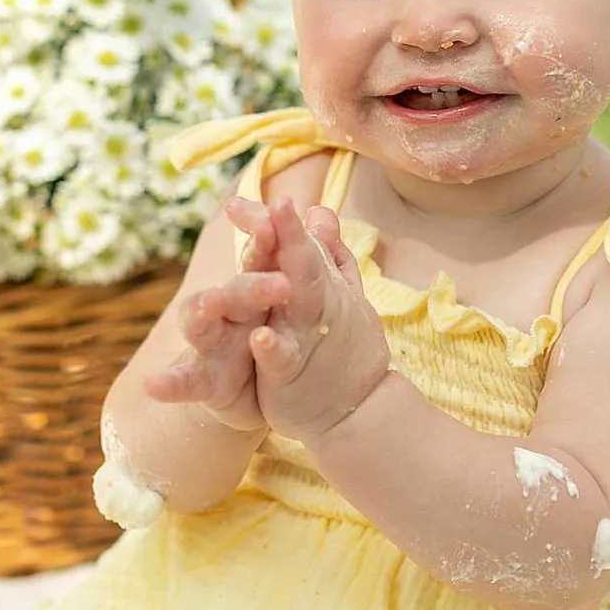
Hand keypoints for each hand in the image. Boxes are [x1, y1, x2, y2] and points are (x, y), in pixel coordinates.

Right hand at [141, 198, 293, 432]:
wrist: (259, 397)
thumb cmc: (273, 340)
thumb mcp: (298, 303)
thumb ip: (309, 258)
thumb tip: (321, 211)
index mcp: (257, 289)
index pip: (261, 255)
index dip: (269, 233)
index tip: (282, 206)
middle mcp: (230, 311)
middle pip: (237, 287)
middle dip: (253, 281)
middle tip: (280, 282)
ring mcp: (212, 344)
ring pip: (201, 322)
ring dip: (203, 309)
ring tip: (210, 303)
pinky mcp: (203, 381)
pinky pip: (184, 381)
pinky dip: (168, 382)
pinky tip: (152, 385)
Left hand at [241, 198, 392, 441]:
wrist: (359, 412)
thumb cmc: (343, 349)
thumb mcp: (337, 298)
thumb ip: (328, 254)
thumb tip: (320, 211)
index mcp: (319, 285)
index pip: (300, 245)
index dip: (282, 222)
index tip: (251, 198)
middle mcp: (314, 305)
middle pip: (304, 264)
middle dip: (291, 234)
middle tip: (278, 204)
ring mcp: (305, 337)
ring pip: (296, 304)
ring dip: (280, 278)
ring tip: (263, 250)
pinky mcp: (292, 373)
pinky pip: (282, 359)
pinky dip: (273, 348)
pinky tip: (259, 337)